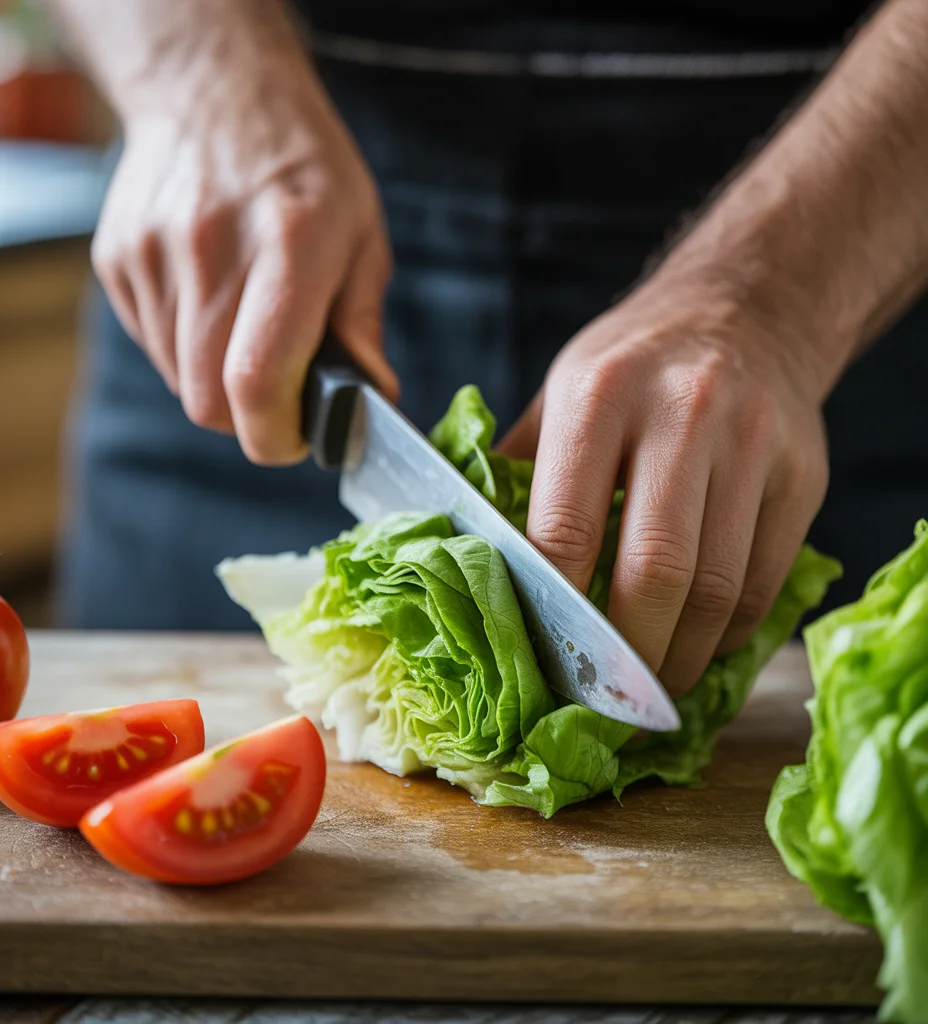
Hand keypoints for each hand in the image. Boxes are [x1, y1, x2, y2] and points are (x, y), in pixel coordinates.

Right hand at [90, 27, 396, 463]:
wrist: (214, 93)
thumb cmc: (304, 170)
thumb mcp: (362, 236)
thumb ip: (361, 325)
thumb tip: (368, 401)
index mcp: (288, 244)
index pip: (257, 382)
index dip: (277, 436)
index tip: (297, 437)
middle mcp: (210, 248)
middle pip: (209, 401)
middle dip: (248, 417)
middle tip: (279, 388)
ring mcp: (151, 253)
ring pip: (179, 382)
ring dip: (217, 382)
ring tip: (245, 327)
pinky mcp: (116, 259)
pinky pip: (153, 347)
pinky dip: (186, 350)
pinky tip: (211, 302)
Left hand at [500, 277, 829, 695]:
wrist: (746, 306)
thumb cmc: (632, 361)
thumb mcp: (559, 390)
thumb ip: (516, 470)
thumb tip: (469, 557)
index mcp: (599, 395)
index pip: (566, 529)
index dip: (552, 611)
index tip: (539, 663)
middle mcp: (683, 414)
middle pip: (655, 570)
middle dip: (625, 657)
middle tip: (601, 703)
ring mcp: (753, 445)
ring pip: (717, 589)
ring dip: (679, 659)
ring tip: (648, 691)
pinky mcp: (803, 476)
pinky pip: (764, 581)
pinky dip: (727, 633)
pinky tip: (696, 645)